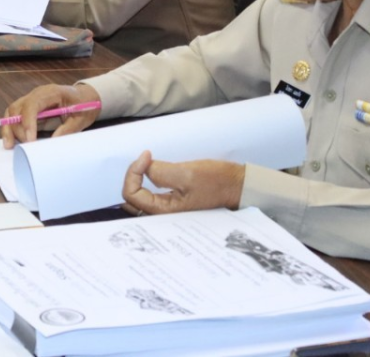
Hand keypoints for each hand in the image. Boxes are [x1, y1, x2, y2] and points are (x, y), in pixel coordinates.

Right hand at [1, 83, 101, 148]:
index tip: (30, 139)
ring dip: (9, 128)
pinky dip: (10, 128)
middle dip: (17, 128)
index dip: (28, 121)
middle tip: (25, 145)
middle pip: (18, 108)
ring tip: (9, 145)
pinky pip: (14, 115)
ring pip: (12, 111)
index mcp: (51, 92)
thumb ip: (67, 129)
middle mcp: (37, 94)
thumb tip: (52, 143)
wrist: (84, 97)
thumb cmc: (84, 105)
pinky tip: (11, 140)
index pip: (32, 104)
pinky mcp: (28, 107)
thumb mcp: (81, 118)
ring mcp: (31, 99)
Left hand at [121, 151, 245, 215]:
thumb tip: (144, 167)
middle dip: (133, 176)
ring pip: (139, 196)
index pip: (131, 194)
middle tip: (145, 159)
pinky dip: (147, 180)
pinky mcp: (173, 201)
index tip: (147, 155)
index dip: (134, 171)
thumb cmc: (218, 182)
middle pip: (131, 198)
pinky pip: (150, 192)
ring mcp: (168, 208)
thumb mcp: (188, 174)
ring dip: (139, 179)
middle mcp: (163, 214)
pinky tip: (153, 169)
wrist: (238, 187)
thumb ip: (162, 172)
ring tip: (147, 162)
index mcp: (164, 211)